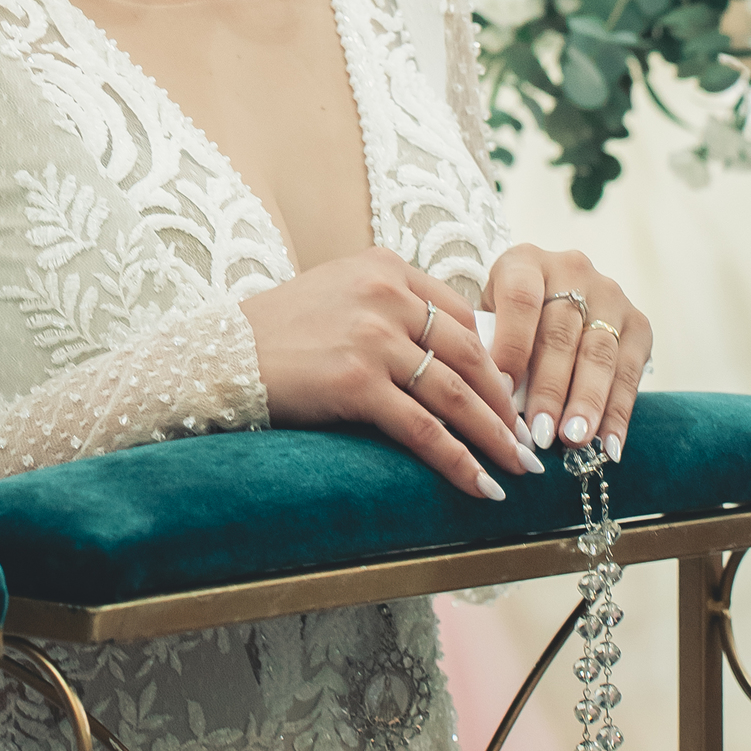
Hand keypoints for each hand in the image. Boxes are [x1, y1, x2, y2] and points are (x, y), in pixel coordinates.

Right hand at [241, 247, 544, 499]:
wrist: (221, 352)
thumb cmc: (280, 330)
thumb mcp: (341, 294)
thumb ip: (393, 309)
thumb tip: (453, 356)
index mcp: (386, 266)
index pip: (460, 313)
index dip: (494, 358)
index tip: (512, 393)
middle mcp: (385, 294)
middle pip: (469, 353)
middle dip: (506, 402)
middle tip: (529, 438)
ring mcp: (372, 336)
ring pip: (455, 394)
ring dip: (495, 437)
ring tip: (520, 467)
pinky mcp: (356, 381)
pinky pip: (422, 429)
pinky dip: (458, 461)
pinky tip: (482, 485)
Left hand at [483, 245, 651, 461]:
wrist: (554, 293)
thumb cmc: (509, 315)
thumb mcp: (489, 314)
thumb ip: (489, 345)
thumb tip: (489, 401)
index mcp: (525, 261)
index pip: (521, 299)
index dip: (512, 345)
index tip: (502, 391)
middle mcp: (572, 270)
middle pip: (562, 333)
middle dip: (551, 388)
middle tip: (542, 433)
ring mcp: (610, 294)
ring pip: (599, 353)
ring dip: (587, 402)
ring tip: (575, 440)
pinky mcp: (638, 322)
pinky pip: (631, 372)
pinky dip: (619, 413)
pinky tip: (609, 446)